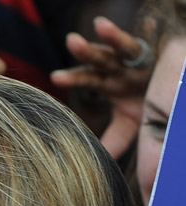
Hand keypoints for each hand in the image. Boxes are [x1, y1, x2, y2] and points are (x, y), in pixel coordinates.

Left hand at [50, 16, 152, 158]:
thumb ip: (115, 138)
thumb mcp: (131, 121)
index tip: (54, 76)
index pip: (88, 80)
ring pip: (121, 46)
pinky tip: (140, 24)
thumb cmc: (147, 100)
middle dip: (85, 52)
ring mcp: (136, 58)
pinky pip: (148, 39)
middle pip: (99, 59)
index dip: (72, 78)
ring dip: (110, 36)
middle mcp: (119, 67)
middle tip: (71, 41)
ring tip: (99, 24)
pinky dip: (144, 31)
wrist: (171, 85)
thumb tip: (100, 161)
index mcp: (110, 83)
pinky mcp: (155, 50)